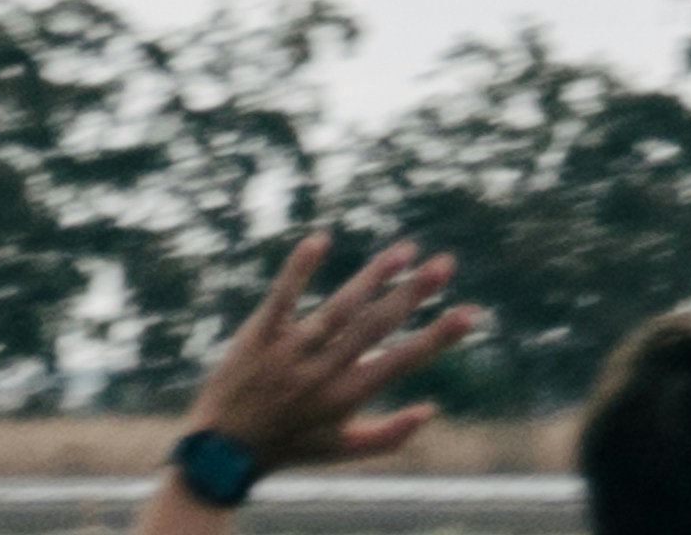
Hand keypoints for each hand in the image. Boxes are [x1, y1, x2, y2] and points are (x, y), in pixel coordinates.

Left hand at [191, 229, 468, 470]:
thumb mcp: (340, 450)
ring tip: (406, 250)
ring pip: (338, 308)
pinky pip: (282, 298)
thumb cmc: (288, 446)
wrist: (220, 450)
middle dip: (412, 295)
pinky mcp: (260, 336)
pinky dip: (300, 269)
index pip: (400, 361)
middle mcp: (322, 372)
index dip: (437, 337)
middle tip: (445, 265)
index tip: (470, 313)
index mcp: (346, 397)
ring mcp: (290, 352)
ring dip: (373, 277)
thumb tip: (431, 410)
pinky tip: (319, 239)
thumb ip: (389, 436)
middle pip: (374, 326)